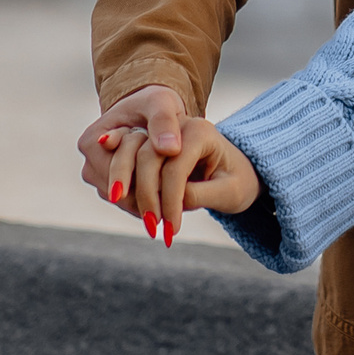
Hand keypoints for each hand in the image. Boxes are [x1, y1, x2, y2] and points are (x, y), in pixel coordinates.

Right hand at [78, 84, 187, 213]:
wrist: (149, 108)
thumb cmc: (154, 103)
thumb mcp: (161, 104)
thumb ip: (164, 122)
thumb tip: (169, 149)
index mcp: (93, 140)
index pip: (117, 172)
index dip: (144, 185)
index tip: (168, 201)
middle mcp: (89, 161)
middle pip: (118, 191)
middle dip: (145, 201)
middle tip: (171, 221)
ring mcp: (96, 175)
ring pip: (122, 200)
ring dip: (145, 206)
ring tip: (173, 215)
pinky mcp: (106, 184)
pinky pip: (125, 201)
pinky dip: (144, 203)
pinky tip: (166, 207)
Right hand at [116, 117, 260, 246]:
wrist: (230, 166)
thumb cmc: (236, 179)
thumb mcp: (232, 189)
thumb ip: (203, 193)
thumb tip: (174, 201)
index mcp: (200, 130)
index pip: (175, 166)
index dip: (171, 200)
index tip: (172, 229)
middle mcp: (173, 125)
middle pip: (145, 157)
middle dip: (146, 196)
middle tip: (153, 229)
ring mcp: (154, 131)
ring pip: (124, 156)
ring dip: (127, 192)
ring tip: (146, 222)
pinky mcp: (138, 143)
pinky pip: (117, 160)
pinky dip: (119, 183)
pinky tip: (129, 203)